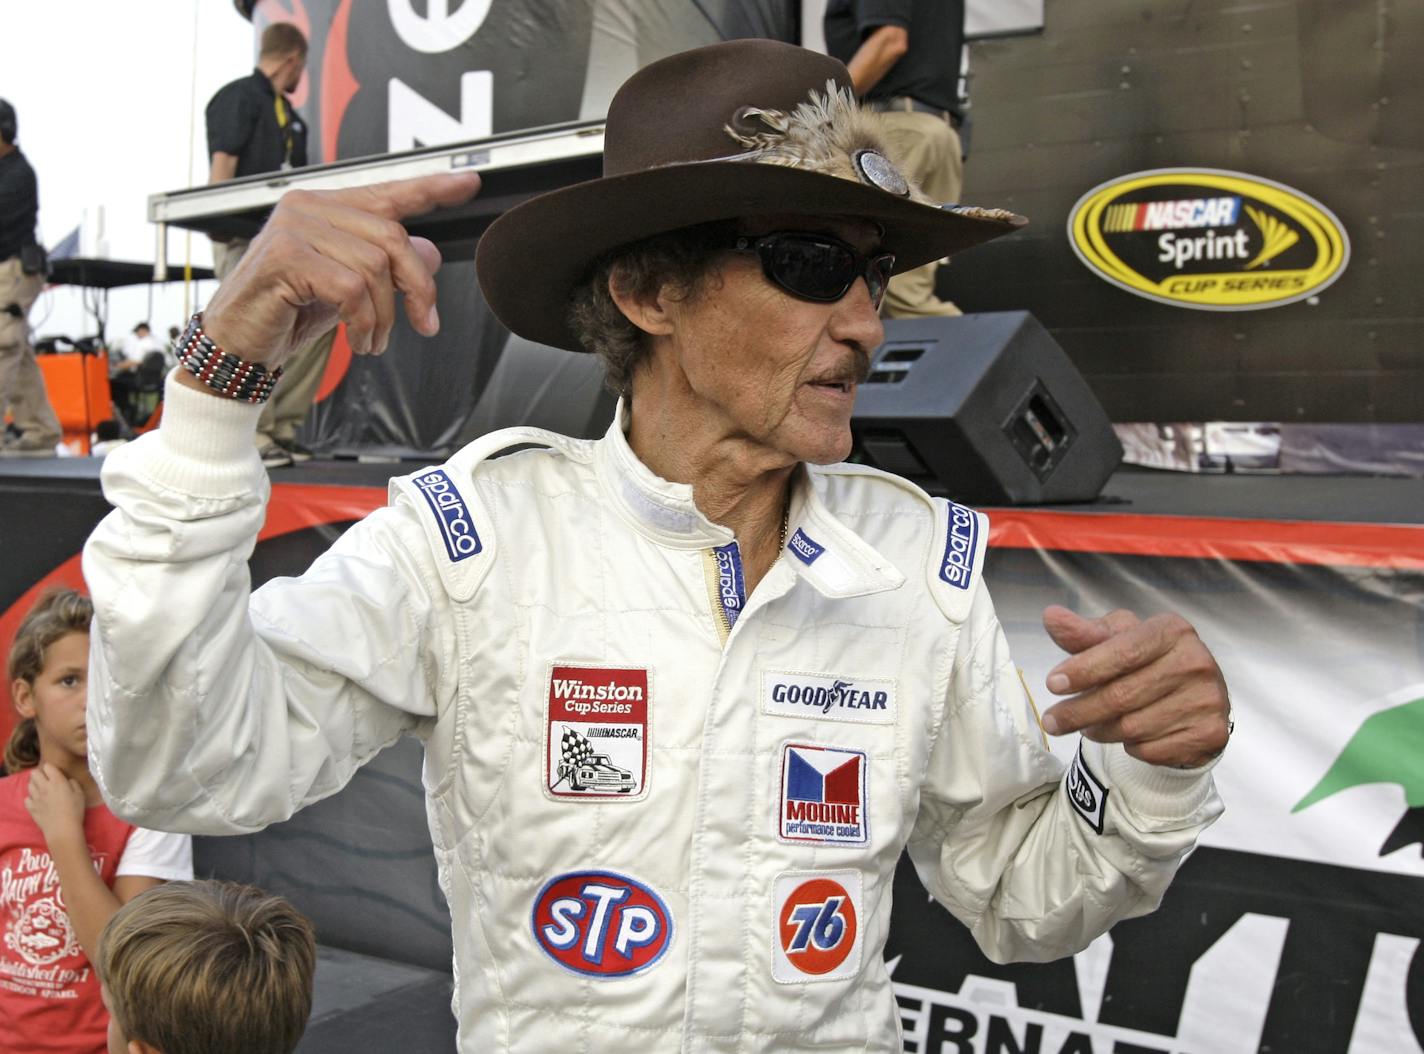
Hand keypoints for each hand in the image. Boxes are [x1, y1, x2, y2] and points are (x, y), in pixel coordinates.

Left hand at [25, 763, 87, 844]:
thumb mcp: (80, 794)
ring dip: (35, 785)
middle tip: (46, 780)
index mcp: (57, 781)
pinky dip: (31, 798)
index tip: (56, 773)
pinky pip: (27, 798)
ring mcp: (35, 797)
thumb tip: (67, 781)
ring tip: (42, 790)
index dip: (51, 768)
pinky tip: (38, 802)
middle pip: (34, 773)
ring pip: (29, 785)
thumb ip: (73, 783)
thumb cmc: (75, 810)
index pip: (47, 766)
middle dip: (39, 774)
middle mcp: (43, 786)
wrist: (63, 829)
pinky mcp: (31, 807)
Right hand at [200, 172, 481, 367]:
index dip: (431, 187)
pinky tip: (357, 339)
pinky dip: (363, 321)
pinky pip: (351, 288)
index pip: (388, 192)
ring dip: (384, 315)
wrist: (238, 344)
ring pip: (375, 267)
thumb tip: (430, 253)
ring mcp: (294, 226)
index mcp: (326, 207)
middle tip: (424, 324)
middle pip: (393, 236)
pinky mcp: (285, 256)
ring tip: (373, 340)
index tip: (468, 182)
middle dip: (417, 287)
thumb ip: (386, 268)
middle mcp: (309, 206)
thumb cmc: (286, 313)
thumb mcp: (349, 290)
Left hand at [1038, 606, 1229, 768]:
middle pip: (1122, 696)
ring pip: (1132, 728)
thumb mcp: (1118, 639)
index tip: (1052, 684)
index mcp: (1172, 630)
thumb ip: (1084, 632)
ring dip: (1100, 730)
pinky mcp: (1210, 733)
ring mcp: (1207, 700)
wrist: (1193, 695)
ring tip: (1089, 725)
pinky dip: (1130, 747)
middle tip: (1051, 722)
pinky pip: (1151, 750)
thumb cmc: (1147, 661)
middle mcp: (1196, 662)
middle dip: (1078, 711)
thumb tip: (1051, 616)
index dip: (1084, 670)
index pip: (1122, 653)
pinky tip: (1129, 735)